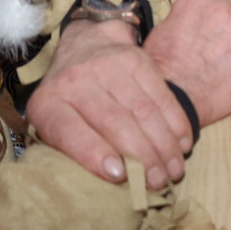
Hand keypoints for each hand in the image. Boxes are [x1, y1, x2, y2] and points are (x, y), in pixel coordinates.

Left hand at [27, 18, 193, 189]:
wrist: (85, 46)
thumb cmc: (69, 103)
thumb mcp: (55, 125)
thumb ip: (72, 152)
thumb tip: (110, 183)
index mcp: (48, 105)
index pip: (69, 131)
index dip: (94, 154)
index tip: (121, 176)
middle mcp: (74, 81)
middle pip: (114, 122)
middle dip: (141, 157)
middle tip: (157, 182)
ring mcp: (108, 66)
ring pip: (143, 110)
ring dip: (164, 145)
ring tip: (174, 171)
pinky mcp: (136, 59)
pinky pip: (162, 95)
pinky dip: (176, 123)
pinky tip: (183, 143)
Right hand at [145, 0, 230, 127]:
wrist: (174, 99)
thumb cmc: (162, 71)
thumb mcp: (162, 31)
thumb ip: (184, 19)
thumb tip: (192, 24)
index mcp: (198, 0)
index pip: (214, 3)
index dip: (211, 22)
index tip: (207, 35)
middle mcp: (222, 9)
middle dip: (225, 34)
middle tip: (213, 56)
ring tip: (220, 70)